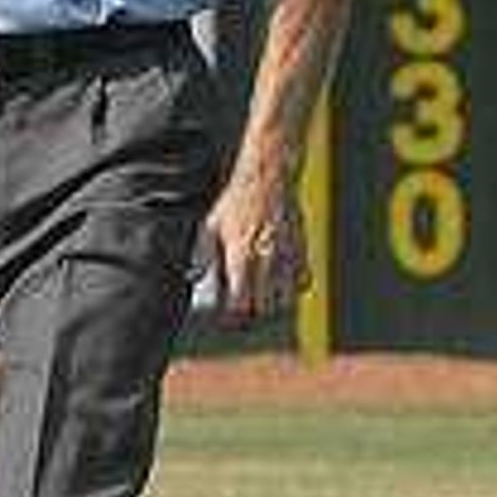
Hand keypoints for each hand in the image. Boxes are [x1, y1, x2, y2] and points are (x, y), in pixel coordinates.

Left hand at [200, 165, 304, 326]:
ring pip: (286, 297)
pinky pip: (303, 278)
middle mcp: (265, 259)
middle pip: (264, 306)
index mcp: (240, 256)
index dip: (232, 316)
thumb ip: (203, 255)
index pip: (240, 302)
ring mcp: (286, 254)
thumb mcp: (210, 227)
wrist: (267, 177)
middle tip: (242, 314)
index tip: (226, 319)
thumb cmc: (235, 202)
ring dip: (273, 305)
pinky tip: (282, 286)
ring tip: (261, 304)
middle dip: (251, 315)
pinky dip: (293, 288)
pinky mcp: (300, 246)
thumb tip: (194, 278)